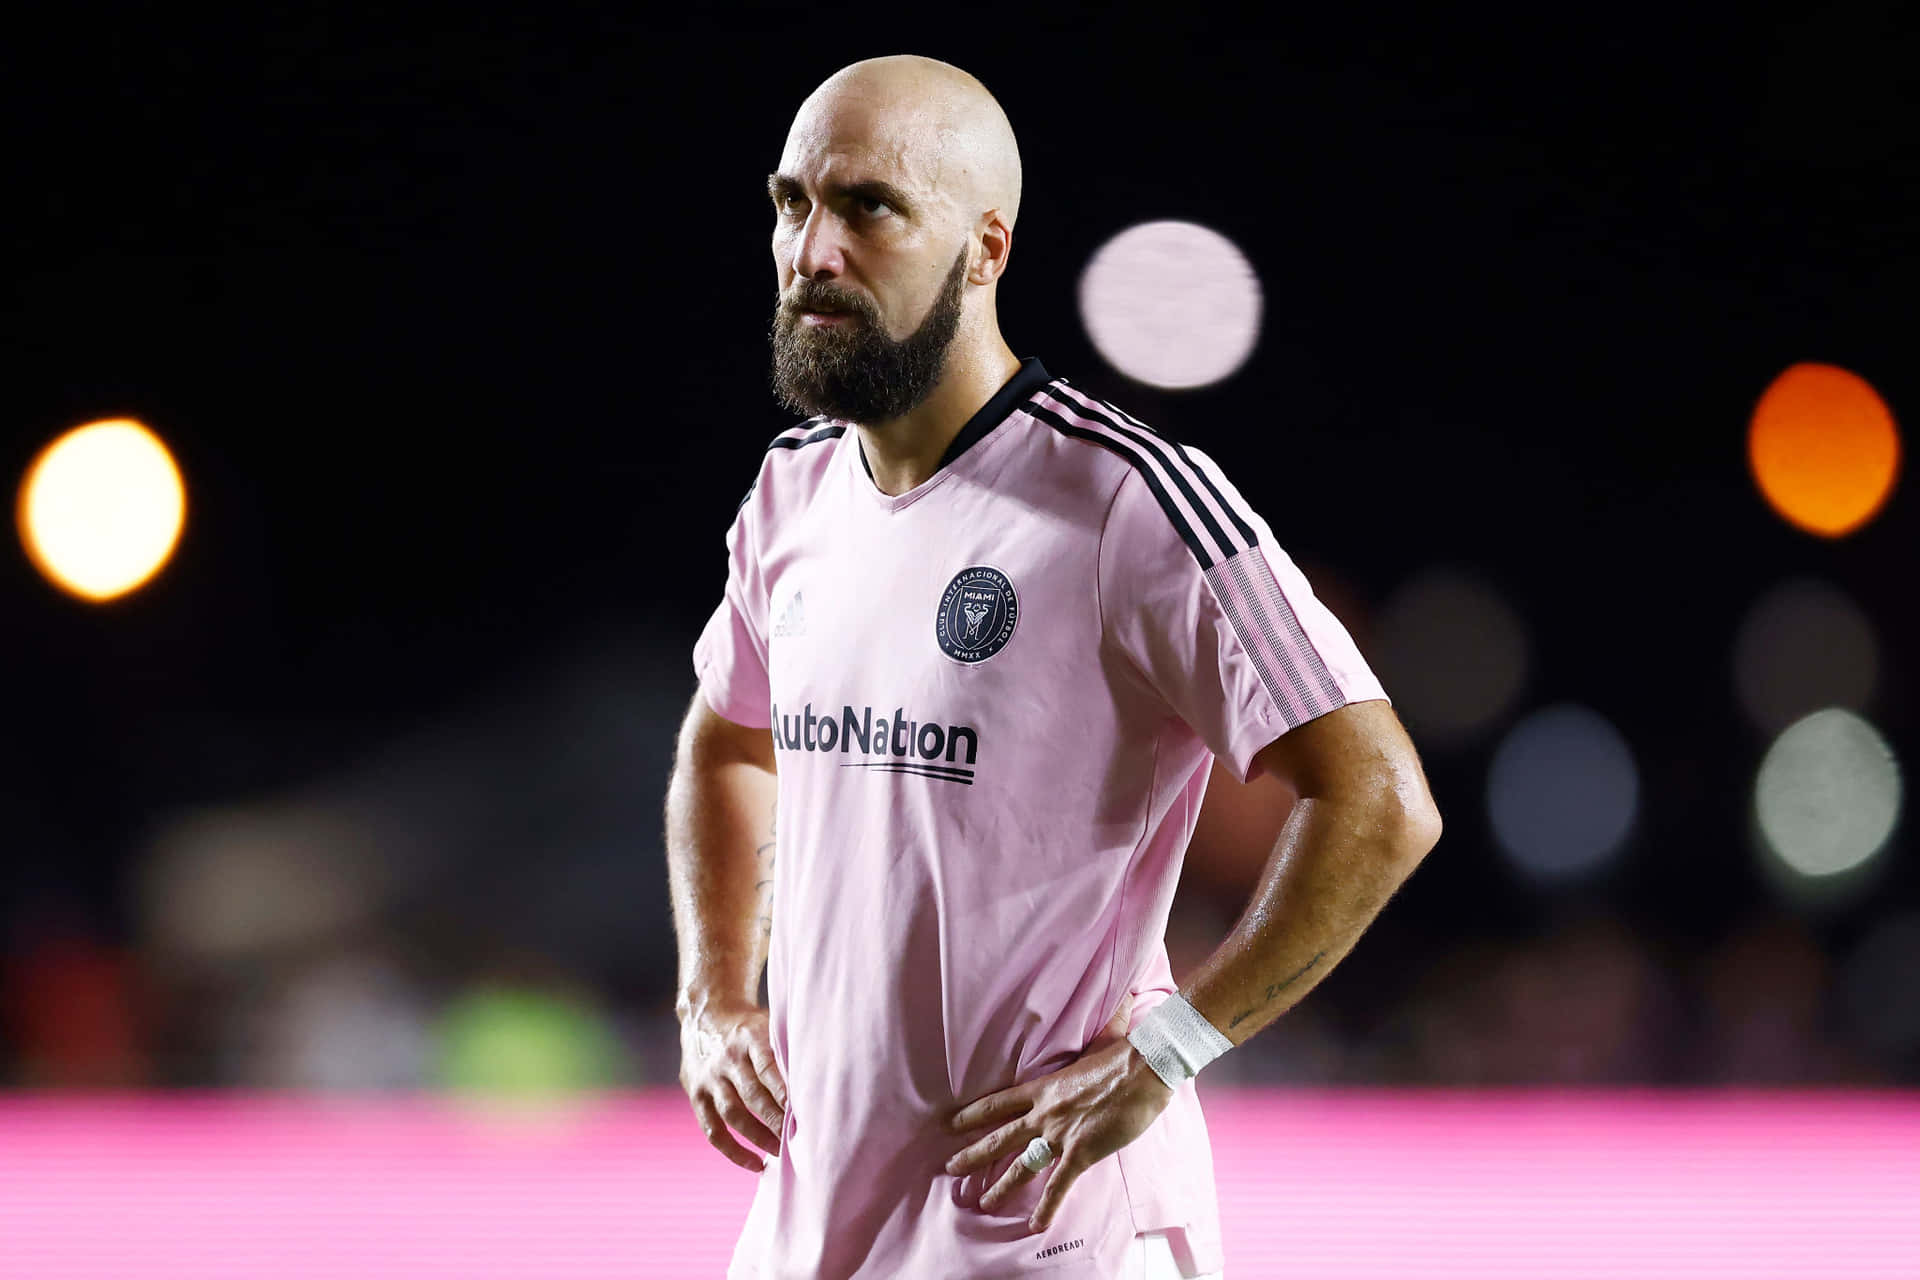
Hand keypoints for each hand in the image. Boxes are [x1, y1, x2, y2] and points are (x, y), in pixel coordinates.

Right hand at [678, 998, 786, 1171]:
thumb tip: (819, 1078)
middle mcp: (726, 1058)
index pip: (768, 1067)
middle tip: (798, 1140)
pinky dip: (733, 1150)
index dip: (784, 1091)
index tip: (802, 1112)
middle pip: (752, 1095)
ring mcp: (709, 1078)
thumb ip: (786, 1049)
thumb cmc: (750, 1026)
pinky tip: (754, 1164)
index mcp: (749, 1037)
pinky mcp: (696, 1095)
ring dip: (758, 1137)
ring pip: (733, 1114)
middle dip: (776, 1120)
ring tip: (781, 1152)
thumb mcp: (768, 1024)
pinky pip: (713, 1129)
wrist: (705, 1015)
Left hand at [944, 994, 1172, 1231]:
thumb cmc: (1123, 1056)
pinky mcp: (1082, 1152)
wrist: (1143, 1068)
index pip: (999, 1102)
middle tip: (951, 1167)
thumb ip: (1083, 1052)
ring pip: (1023, 1165)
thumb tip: (1098, 1027)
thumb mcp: (1092, 1049)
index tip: (953, 1123)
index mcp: (1045, 1087)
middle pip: (1001, 1136)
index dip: (973, 1114)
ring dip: (1001, 1186)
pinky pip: (1059, 1185)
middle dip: (973, 1154)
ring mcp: (1061, 1133)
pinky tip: (1035, 1225)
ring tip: (984, 1204)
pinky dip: (1047, 1207)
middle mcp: (1045, 1111)